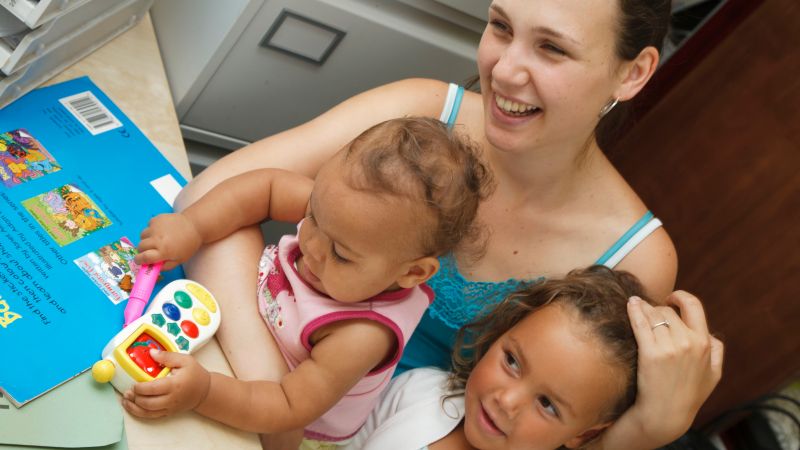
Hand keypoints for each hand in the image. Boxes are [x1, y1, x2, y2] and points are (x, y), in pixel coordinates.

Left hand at [121, 349, 210, 417]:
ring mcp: (169, 407)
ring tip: (126, 401)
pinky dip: (140, 413)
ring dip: (134, 408)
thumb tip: (151, 353)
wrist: (205, 391)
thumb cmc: (195, 374)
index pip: (152, 389)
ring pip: (147, 412)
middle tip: (127, 391)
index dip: (139, 387)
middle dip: (135, 398)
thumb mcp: (185, 360)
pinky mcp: (168, 412)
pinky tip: (133, 407)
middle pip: (147, 403)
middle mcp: (171, 399)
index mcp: (174, 385)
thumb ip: (167, 356)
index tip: (134, 383)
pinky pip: (151, 416)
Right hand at [135, 213, 202, 269]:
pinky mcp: (156, 219)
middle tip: (150, 251)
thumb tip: (152, 268)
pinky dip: (151, 229)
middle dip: (143, 250)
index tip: (140, 261)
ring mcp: (156, 227)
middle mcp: (157, 239)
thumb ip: (165, 266)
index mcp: (164, 251)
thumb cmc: (188, 245)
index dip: (139, 260)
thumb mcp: (179, 260)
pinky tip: (162, 231)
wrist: (195, 225)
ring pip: (142, 236)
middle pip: (140, 247)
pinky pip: (148, 226)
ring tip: (157, 240)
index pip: (144, 258)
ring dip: (146, 239)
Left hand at [621, 291, 723, 446]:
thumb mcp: (713, 374)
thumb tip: (710, 333)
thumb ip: (716, 351)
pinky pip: (641, 323)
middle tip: (650, 314)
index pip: (694, 306)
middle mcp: (689, 343)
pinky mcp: (650, 354)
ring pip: (654, 315)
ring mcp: (669, 348)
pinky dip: (634, 310)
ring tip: (638, 308)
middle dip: (658, 310)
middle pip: (668, 311)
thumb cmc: (689, 394)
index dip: (680, 297)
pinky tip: (630, 304)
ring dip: (645, 310)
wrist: (666, 415)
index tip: (670, 298)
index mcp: (705, 343)